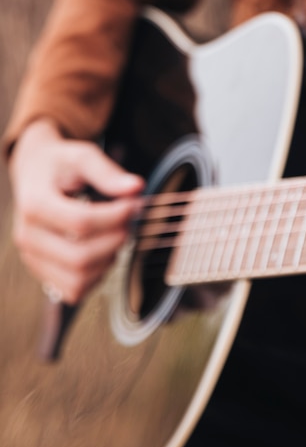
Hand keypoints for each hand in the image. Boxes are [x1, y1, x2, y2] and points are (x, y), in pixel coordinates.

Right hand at [8, 119, 144, 303]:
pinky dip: (97, 276)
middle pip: (80, 257)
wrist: (35, 172)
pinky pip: (74, 290)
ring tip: (116, 234)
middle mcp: (28, 236)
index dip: (116, 216)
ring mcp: (33, 257)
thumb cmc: (60, 164)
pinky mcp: (42, 271)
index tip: (134, 204)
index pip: (81, 223)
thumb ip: (108, 172)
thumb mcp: (82, 156)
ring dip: (108, 259)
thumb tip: (136, 187)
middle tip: (130, 221)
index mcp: (35, 205)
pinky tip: (104, 251)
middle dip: (116, 240)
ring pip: (78, 279)